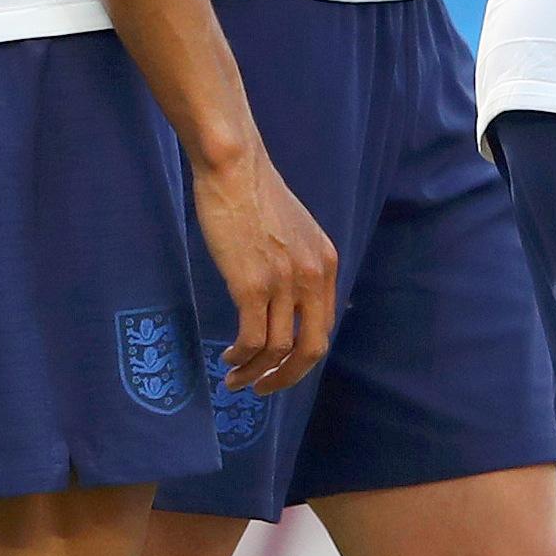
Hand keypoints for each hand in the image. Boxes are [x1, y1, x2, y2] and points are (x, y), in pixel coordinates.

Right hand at [191, 143, 335, 393]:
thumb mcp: (295, 231)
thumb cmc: (254, 194)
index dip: (301, 356)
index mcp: (326, 264)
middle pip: (310, 350)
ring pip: (277, 350)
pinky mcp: (252, 284)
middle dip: (285, 378)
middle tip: (262, 389)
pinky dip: (241, 357)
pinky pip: (252, 338)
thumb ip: (299, 263)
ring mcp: (284, 282)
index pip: (323, 327)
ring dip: (254, 372)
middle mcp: (313, 277)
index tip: (279, 366)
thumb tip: (288, 297)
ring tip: (235, 378)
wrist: (234, 166)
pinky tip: (229, 358)